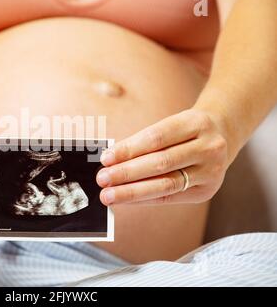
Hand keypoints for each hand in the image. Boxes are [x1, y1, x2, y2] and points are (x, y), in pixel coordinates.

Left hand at [96, 109, 228, 205]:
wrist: (222, 136)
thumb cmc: (185, 131)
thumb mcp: (171, 125)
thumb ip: (144, 142)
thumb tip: (110, 161)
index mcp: (196, 123)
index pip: (157, 138)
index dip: (129, 149)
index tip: (105, 158)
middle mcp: (209, 147)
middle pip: (161, 162)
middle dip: (127, 173)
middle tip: (102, 179)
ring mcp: (211, 171)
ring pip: (165, 183)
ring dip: (132, 191)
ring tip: (109, 194)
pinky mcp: (206, 191)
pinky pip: (170, 197)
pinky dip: (144, 198)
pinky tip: (126, 199)